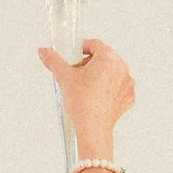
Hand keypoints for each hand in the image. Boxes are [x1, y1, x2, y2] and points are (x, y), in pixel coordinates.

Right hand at [38, 38, 135, 158]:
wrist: (93, 128)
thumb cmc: (82, 102)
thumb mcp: (64, 77)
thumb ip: (53, 60)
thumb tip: (44, 51)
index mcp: (108, 58)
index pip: (94, 45)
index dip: (81, 49)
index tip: (73, 55)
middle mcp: (122, 68)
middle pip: (103, 58)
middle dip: (89, 63)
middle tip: (76, 74)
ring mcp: (127, 83)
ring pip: (111, 73)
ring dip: (99, 76)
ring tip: (85, 87)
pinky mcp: (128, 97)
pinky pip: (117, 87)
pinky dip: (108, 89)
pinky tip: (96, 97)